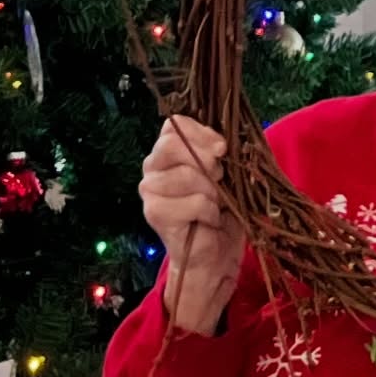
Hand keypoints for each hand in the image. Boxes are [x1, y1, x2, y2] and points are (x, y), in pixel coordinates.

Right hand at [139, 117, 245, 336]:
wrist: (214, 252)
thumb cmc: (221, 207)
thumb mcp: (225, 172)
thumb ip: (218, 152)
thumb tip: (220, 145)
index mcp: (167, 150)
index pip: (174, 124)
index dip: (201, 132)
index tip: (222, 148)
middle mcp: (152, 166)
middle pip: (173, 145)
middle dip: (206, 160)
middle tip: (220, 178)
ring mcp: (149, 189)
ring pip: (186, 174)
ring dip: (211, 190)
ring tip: (215, 203)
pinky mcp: (154, 213)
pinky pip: (193, 201)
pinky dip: (209, 211)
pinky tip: (209, 219)